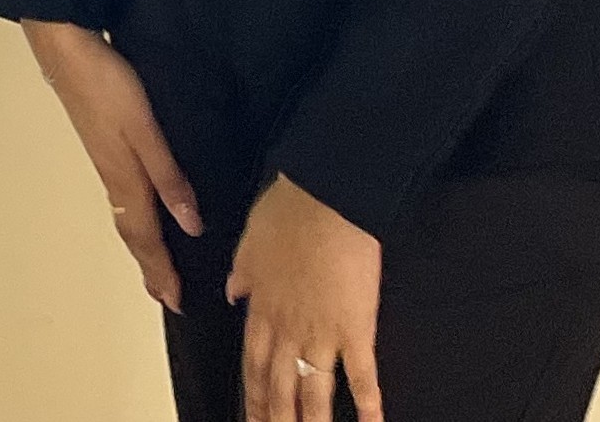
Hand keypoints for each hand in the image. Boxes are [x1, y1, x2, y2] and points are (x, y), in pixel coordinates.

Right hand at [21, 19, 201, 312]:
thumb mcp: (146, 131)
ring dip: (141, 245)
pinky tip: (141, 208)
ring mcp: (104, 160)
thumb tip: (190, 225)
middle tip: (165, 295)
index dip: (161, 270)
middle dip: (149, 266)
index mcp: (124, 178)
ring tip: (154, 263)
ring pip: (124, 215)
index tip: (177, 302)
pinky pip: (121, 196)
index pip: (145, 237)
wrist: (64, 47)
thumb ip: (168, 176)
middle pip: (131, 233)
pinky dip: (134, 217)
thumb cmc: (107, 85)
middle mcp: (112, 176)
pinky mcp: (101, 143)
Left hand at [227, 174, 382, 420]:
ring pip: (313, 392)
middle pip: (279, 387)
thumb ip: (241, 275)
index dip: (253, 397)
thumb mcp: (248, 243)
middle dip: (277, 419)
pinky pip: (361, 376)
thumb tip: (233, 293)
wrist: (325, 200)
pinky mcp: (356, 330)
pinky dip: (367, 404)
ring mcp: (321, 334)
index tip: (252, 418)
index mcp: (262, 308)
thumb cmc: (288, 213)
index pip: (253, 365)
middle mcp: (288, 329)